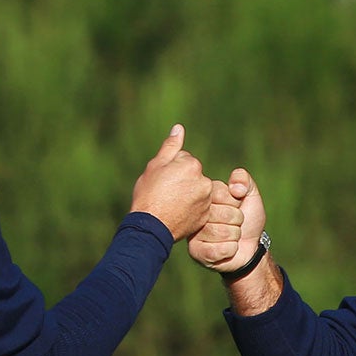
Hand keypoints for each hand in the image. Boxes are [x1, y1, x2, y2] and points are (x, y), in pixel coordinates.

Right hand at [130, 124, 216, 240]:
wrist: (151, 227)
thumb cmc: (149, 194)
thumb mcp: (156, 166)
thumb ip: (171, 146)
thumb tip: (179, 128)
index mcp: (192, 166)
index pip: (183, 160)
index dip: (170, 169)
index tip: (162, 181)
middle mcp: (205, 182)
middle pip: (192, 175)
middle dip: (182, 180)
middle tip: (166, 193)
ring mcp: (206, 201)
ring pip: (196, 191)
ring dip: (187, 194)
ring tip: (171, 203)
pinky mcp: (205, 216)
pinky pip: (198, 207)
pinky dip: (190, 208)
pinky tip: (177, 213)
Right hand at [189, 167, 266, 273]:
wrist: (250, 247)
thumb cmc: (248, 219)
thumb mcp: (250, 194)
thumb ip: (243, 179)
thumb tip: (235, 186)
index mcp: (205, 196)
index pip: (219, 193)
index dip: (234, 202)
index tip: (236, 206)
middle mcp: (195, 213)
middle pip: (222, 214)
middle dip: (236, 220)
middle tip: (234, 224)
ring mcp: (193, 233)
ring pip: (221, 232)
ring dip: (234, 236)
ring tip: (231, 236)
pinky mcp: (195, 251)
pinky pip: (217, 250)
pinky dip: (229, 250)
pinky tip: (227, 249)